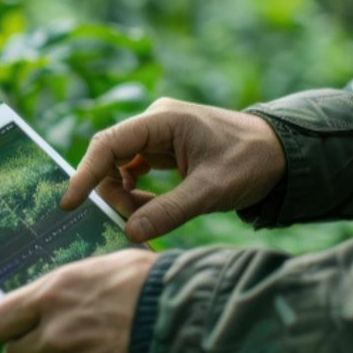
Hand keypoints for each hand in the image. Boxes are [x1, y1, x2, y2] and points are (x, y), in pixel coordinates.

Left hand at [0, 249, 157, 352]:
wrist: (191, 323)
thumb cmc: (152, 284)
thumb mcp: (102, 268)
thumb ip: (66, 287)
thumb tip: (45, 296)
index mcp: (51, 296)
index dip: (0, 326)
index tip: (10, 326)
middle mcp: (53, 335)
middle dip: (33, 348)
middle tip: (57, 338)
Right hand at [60, 97, 286, 242]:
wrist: (283, 154)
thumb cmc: (251, 162)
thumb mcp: (211, 190)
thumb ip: (169, 211)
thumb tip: (129, 233)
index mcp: (162, 120)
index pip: (108, 144)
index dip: (85, 174)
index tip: (69, 203)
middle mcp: (153, 122)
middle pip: (109, 157)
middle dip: (109, 192)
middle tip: (124, 222)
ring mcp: (157, 135)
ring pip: (119, 168)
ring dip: (123, 197)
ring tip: (143, 219)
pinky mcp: (162, 150)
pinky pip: (133, 173)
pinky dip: (135, 195)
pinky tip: (148, 212)